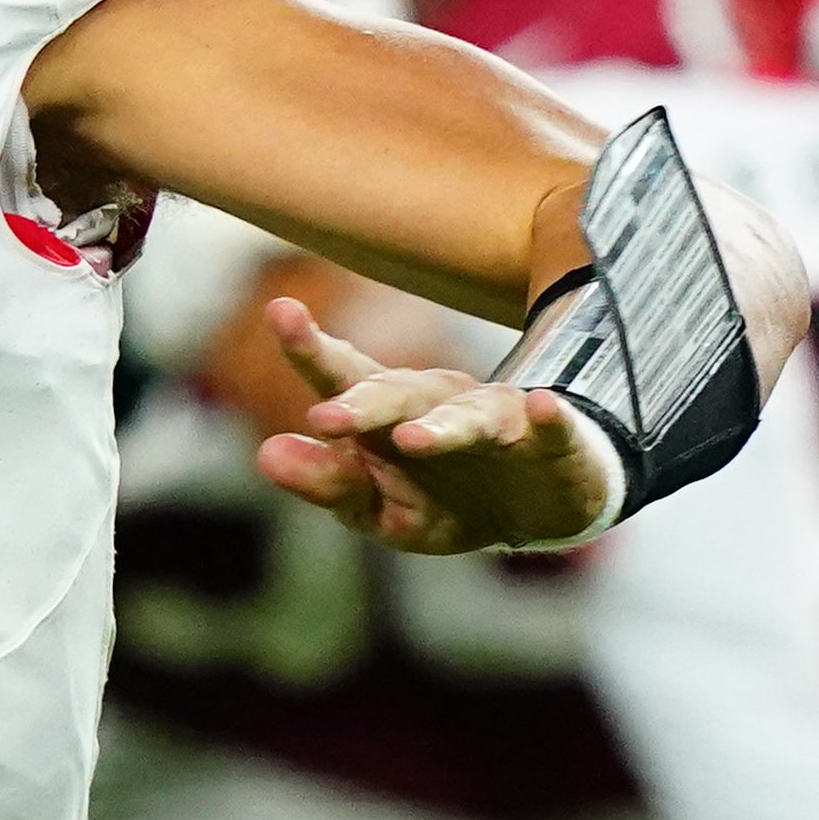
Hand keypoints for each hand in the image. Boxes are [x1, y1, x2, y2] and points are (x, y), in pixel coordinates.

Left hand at [252, 292, 623, 553]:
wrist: (540, 508)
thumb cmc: (447, 499)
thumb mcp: (380, 508)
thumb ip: (328, 481)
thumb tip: (266, 453)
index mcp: (389, 415)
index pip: (343, 378)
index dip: (310, 348)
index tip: (279, 311)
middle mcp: (439, 403)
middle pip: (398, 396)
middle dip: (363, 406)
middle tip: (326, 419)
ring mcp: (497, 419)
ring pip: (469, 417)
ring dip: (443, 427)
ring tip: (412, 439)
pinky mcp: (552, 443)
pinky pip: (551, 428)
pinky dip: (548, 418)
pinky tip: (542, 407)